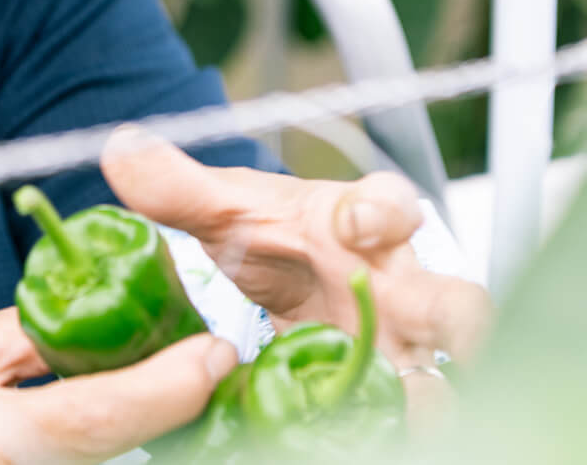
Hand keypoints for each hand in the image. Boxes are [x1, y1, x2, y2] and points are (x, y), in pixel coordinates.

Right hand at [0, 307, 237, 464]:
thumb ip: (33, 330)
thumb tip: (108, 303)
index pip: (100, 414)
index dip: (167, 387)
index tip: (212, 353)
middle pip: (128, 442)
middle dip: (176, 401)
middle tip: (205, 360)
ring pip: (126, 457)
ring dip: (157, 420)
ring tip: (172, 380)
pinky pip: (110, 460)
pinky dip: (129, 436)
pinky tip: (142, 411)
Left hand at [100, 127, 492, 417]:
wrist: (275, 272)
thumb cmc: (270, 228)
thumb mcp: (223, 208)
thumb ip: (178, 186)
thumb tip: (121, 151)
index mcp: (360, 222)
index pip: (393, 204)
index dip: (383, 211)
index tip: (355, 223)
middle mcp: (397, 283)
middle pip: (457, 300)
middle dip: (464, 323)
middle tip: (458, 345)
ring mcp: (397, 343)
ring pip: (443, 372)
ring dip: (434, 395)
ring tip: (418, 413)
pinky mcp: (382, 387)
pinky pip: (399, 413)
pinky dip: (389, 427)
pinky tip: (362, 438)